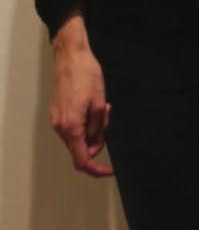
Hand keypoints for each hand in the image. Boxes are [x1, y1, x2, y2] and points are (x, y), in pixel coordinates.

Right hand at [49, 14, 112, 177]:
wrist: (70, 57)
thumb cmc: (86, 76)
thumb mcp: (100, 103)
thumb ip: (98, 128)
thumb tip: (95, 145)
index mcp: (71, 127)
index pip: (81, 160)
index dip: (96, 169)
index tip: (110, 171)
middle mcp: (60, 127)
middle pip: (80, 149)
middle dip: (98, 140)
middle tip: (108, 116)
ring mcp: (56, 121)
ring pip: (78, 137)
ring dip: (93, 128)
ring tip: (102, 106)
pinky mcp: (58, 114)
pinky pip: (73, 127)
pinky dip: (85, 122)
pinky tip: (93, 104)